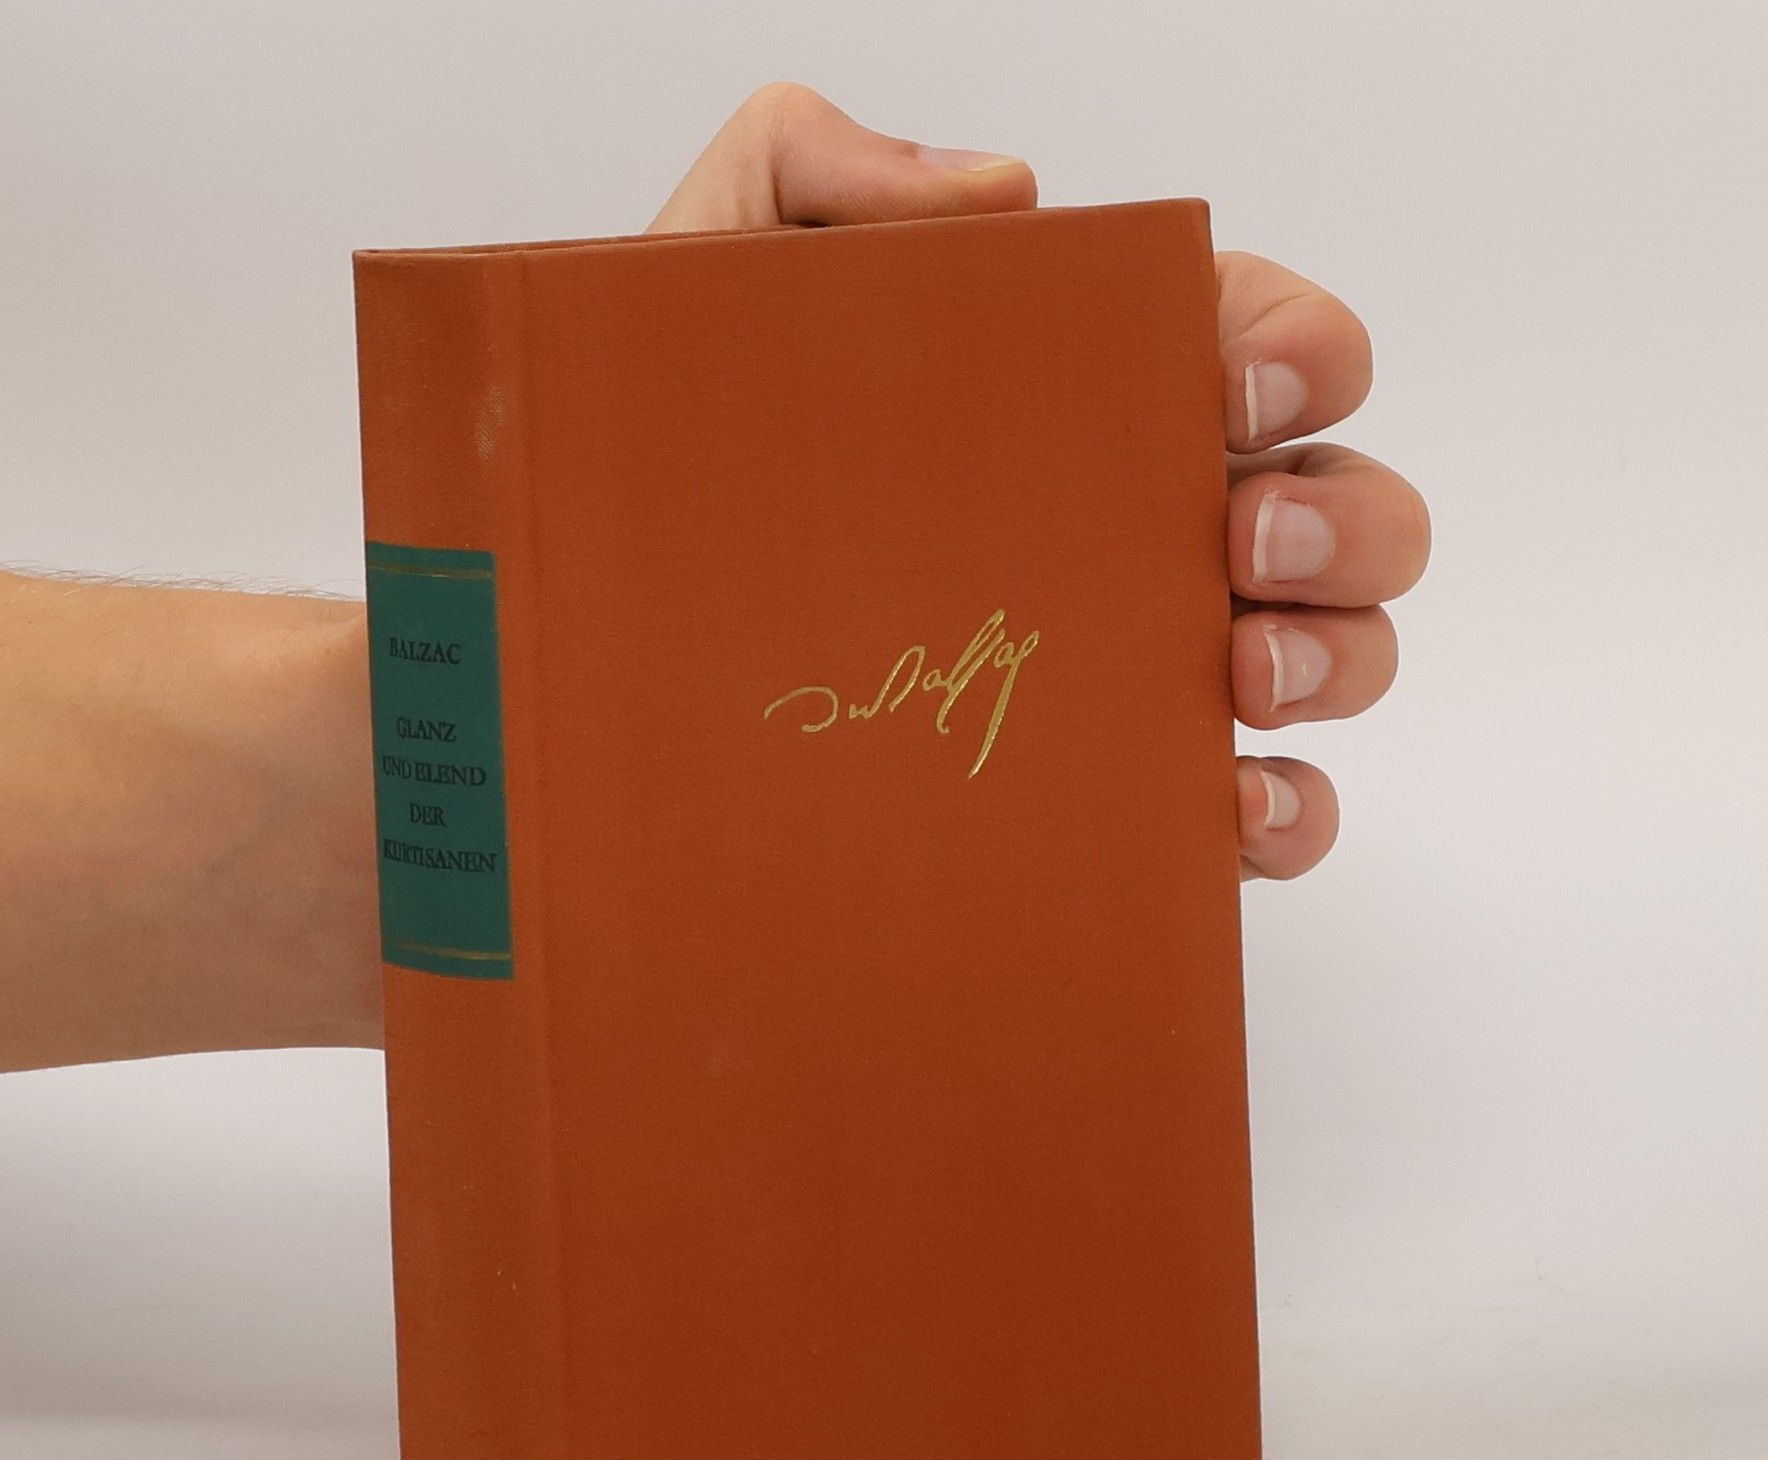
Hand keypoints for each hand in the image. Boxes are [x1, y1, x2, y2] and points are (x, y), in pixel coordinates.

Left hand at [649, 84, 1428, 881]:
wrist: (591, 685)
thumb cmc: (660, 486)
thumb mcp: (699, 293)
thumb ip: (810, 169)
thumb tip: (1003, 192)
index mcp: (1086, 398)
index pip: (1265, 342)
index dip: (1300, 350)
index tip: (1229, 390)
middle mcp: (1142, 531)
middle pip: (1344, 505)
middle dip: (1341, 520)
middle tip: (1239, 545)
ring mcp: (1143, 671)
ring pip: (1339, 653)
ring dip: (1336, 656)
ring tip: (1237, 676)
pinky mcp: (1122, 799)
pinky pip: (1268, 814)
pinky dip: (1288, 813)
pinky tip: (1230, 802)